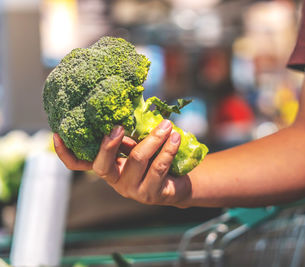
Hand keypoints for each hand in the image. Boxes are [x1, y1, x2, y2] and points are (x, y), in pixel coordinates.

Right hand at [53, 120, 191, 206]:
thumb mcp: (139, 145)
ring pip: (138, 160)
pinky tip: (175, 136)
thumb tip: (126, 107)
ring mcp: (133, 190)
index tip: (57, 134)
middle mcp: (116, 181)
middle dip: (110, 143)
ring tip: (166, 125)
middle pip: (103, 165)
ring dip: (154, 138)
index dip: (65, 153)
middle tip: (120, 126)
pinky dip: (168, 149)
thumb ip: (130, 135)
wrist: (179, 183)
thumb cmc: (156, 159)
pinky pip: (159, 167)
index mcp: (108, 166)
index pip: (80, 165)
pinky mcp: (152, 194)